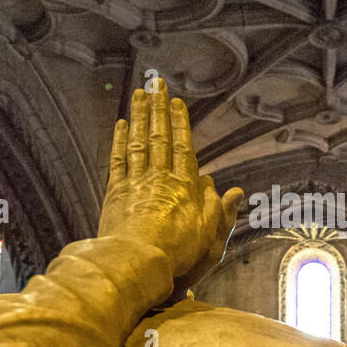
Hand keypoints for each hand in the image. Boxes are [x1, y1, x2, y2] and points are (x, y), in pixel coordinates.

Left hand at [98, 79, 241, 279]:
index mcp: (184, 186)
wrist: (137, 261)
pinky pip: (118, 161)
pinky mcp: (116, 193)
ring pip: (138, 142)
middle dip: (158, 109)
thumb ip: (219, 208)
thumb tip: (230, 189)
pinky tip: (121, 125)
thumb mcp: (209, 233)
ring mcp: (136, 183)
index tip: (177, 102)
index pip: (183, 146)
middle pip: (159, 137)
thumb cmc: (177, 251)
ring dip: (139, 117)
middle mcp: (160, 178)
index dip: (180, 122)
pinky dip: (120, 141)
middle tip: (156, 85)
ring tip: (139, 95)